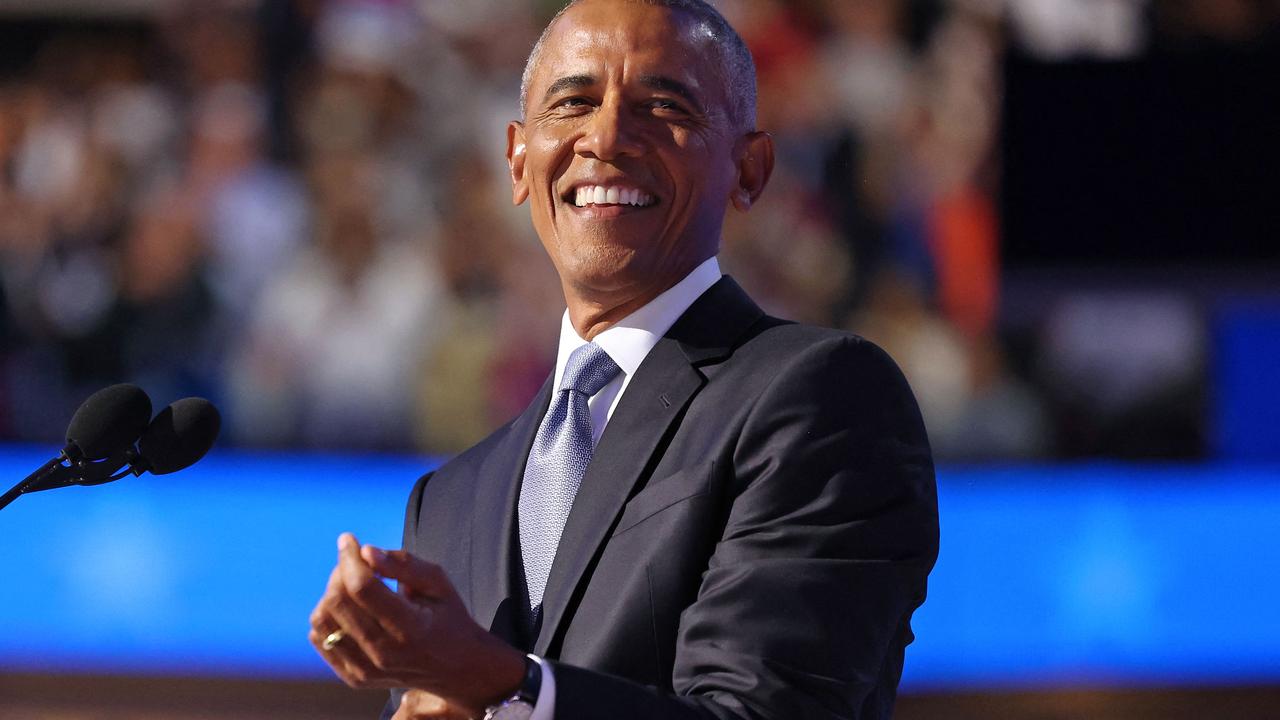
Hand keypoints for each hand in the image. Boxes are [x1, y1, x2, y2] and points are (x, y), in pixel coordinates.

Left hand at [308, 533, 524, 716]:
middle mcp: (385, 653)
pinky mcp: (354, 678)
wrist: (456, 667)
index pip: (363, 588)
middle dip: (340, 571)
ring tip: (352, 585)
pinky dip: (327, 616)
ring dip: (331, 593)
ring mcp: (366, 670)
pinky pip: (321, 639)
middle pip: (338, 602)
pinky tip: (348, 608)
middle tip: (355, 562)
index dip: (349, 558)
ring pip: (322, 621)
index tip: (348, 539)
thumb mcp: (438, 582)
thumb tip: (366, 551)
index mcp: (411, 628)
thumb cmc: (448, 618)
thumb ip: (404, 564)